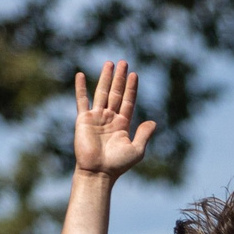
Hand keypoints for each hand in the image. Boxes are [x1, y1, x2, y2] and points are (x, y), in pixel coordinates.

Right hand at [73, 62, 155, 179]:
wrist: (98, 172)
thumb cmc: (117, 164)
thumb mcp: (136, 150)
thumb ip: (144, 134)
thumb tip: (153, 122)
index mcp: (123, 124)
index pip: (128, 101)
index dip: (132, 88)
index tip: (134, 74)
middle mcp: (110, 118)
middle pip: (116, 93)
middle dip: (120, 78)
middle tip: (123, 62)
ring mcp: (97, 117)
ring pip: (101, 92)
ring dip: (105, 78)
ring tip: (109, 63)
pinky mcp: (84, 119)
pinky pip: (82, 100)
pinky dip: (80, 88)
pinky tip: (80, 75)